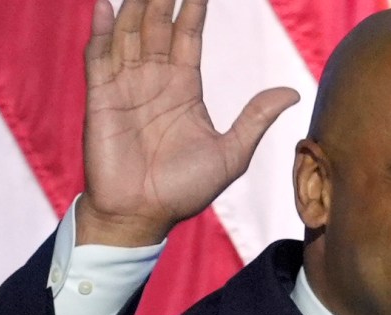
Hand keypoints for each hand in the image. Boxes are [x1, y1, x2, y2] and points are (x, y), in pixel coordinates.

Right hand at [76, 0, 299, 246]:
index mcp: (184, 87)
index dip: (193, 6)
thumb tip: (292, 92)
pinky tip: (105, 6)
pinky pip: (99, 56)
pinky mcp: (101, 98)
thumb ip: (256, 119)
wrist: (142, 217)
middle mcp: (154, 79)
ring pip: (130, 32)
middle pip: (157, 23)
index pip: (188, 34)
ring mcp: (125, 85)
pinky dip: (101, 30)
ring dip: (135, 4)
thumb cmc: (184, 191)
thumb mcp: (230, 153)